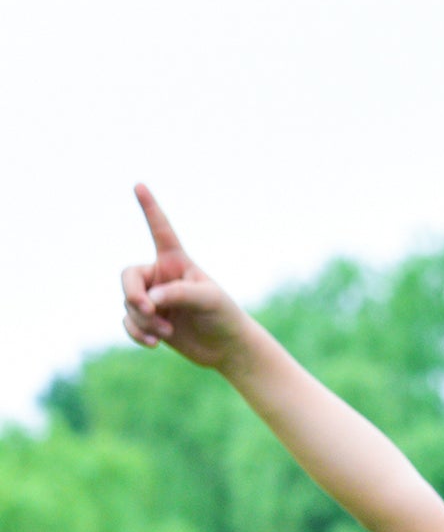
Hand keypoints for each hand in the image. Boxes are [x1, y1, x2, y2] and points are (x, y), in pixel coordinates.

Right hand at [120, 184, 253, 371]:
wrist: (226, 346)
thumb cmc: (223, 315)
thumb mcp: (208, 299)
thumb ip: (178, 294)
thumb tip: (148, 301)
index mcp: (177, 262)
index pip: (161, 230)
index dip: (149, 208)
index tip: (139, 185)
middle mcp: (161, 277)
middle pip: (128, 277)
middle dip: (133, 295)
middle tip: (149, 309)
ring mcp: (153, 299)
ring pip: (129, 304)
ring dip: (144, 321)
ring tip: (167, 332)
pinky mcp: (148, 320)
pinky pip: (128, 322)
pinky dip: (137, 333)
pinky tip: (155, 343)